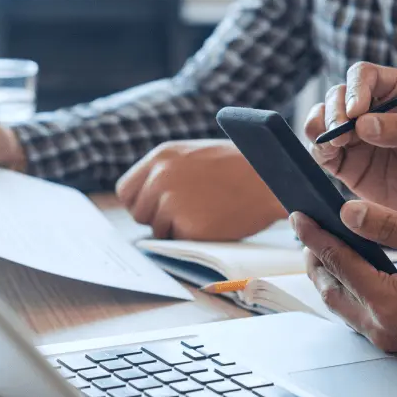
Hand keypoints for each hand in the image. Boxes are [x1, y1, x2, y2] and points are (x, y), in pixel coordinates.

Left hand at [115, 140, 286, 240]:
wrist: (271, 178)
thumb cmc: (238, 167)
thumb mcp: (193, 155)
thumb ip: (165, 172)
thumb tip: (144, 198)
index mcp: (161, 157)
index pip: (125, 190)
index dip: (138, 202)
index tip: (153, 208)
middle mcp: (160, 178)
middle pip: (137, 213)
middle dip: (155, 218)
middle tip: (185, 213)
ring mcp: (171, 202)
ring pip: (157, 230)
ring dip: (175, 229)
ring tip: (205, 213)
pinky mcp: (187, 226)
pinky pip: (178, 240)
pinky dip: (193, 237)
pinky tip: (213, 221)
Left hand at [291, 201, 396, 359]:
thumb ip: (393, 229)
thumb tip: (347, 213)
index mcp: (390, 303)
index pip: (338, 261)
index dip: (315, 235)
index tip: (299, 216)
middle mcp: (382, 327)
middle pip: (329, 288)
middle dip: (315, 257)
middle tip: (308, 230)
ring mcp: (388, 339)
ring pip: (340, 304)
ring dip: (328, 275)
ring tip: (324, 247)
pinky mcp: (396, 343)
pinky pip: (356, 314)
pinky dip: (346, 290)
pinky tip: (351, 272)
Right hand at [305, 62, 396, 224]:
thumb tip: (363, 124)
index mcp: (396, 92)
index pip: (365, 75)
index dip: (356, 88)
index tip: (357, 111)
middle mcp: (369, 109)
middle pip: (337, 95)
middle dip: (334, 110)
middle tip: (341, 131)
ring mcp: (352, 135)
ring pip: (322, 118)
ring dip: (319, 126)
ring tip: (335, 143)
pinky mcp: (341, 161)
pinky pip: (319, 149)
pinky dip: (317, 148)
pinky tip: (328, 152)